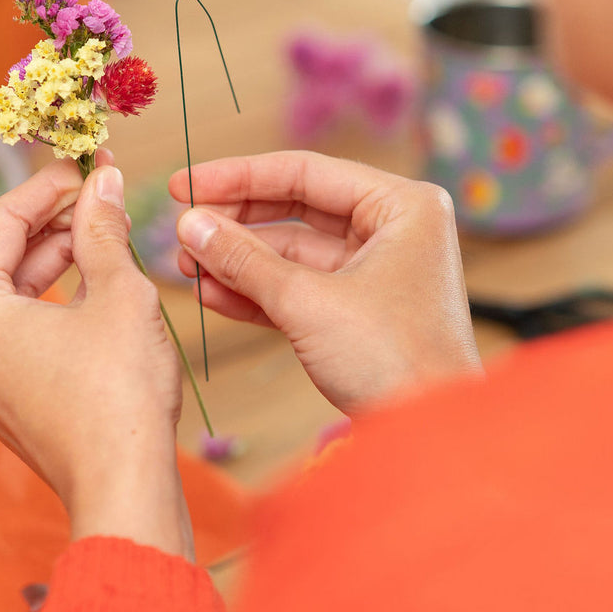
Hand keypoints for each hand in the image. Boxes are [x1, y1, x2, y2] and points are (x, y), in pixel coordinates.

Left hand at [0, 158, 192, 558]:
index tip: (86, 164)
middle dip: (40, 218)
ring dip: (44, 256)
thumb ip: (101, 228)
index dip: (47, 185)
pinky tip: (88, 282)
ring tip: (99, 233)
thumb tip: (103, 182)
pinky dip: (42, 298)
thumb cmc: (119, 395)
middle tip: (92, 195)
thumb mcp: (118, 292)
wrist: (123, 486)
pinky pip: (7, 329)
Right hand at [170, 151, 481, 411]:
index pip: (305, 172)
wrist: (430, 438)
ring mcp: (375, 271)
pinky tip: (211, 294)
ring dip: (239, 262)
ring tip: (187, 268)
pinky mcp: (358, 311)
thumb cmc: (395, 362)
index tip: (184, 184)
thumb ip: (244, 259)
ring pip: (292, 253)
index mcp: (402, 206)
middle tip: (182, 231)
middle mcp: (393, 229)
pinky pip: (298, 288)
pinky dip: (257, 292)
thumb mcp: (308, 303)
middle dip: (236, 225)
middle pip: (296, 209)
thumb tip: (191, 225)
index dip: (238, 177)